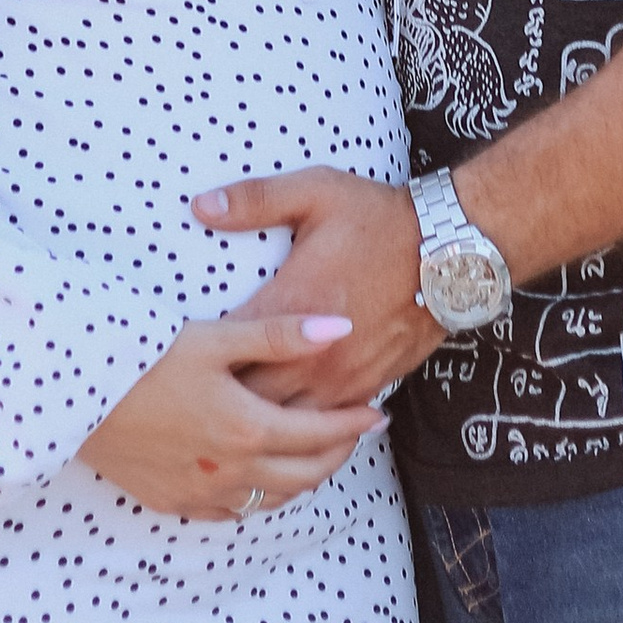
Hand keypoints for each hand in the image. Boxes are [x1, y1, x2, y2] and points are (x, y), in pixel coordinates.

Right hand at [76, 312, 384, 518]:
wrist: (72, 392)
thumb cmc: (144, 354)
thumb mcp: (216, 336)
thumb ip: (282, 333)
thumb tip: (341, 327)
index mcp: (248, 428)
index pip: (321, 434)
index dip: (354, 424)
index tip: (377, 412)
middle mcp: (230, 471)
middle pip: (305, 474)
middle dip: (337, 454)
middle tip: (356, 433)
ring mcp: (200, 492)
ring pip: (272, 499)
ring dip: (302, 478)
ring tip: (316, 453)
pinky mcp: (171, 500)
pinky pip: (230, 511)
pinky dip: (258, 496)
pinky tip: (259, 478)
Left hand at [194, 171, 446, 406]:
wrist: (449, 250)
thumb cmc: (377, 219)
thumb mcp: (315, 192)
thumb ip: (255, 199)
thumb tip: (200, 205)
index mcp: (291, 306)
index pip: (228, 348)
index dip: (196, 357)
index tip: (173, 357)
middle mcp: (313, 354)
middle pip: (250, 399)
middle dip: (219, 400)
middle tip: (189, 400)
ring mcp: (342, 379)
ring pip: (287, 424)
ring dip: (257, 424)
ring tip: (225, 424)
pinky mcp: (367, 389)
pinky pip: (325, 428)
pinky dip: (299, 431)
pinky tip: (280, 430)